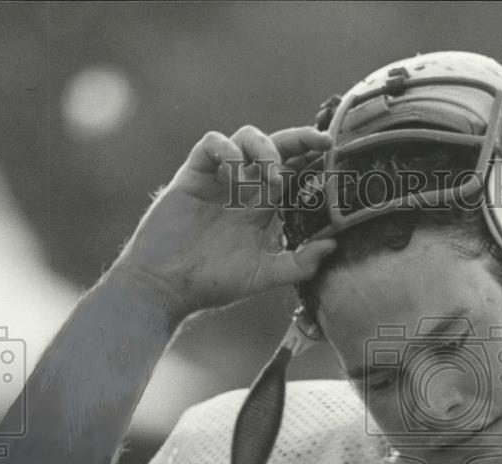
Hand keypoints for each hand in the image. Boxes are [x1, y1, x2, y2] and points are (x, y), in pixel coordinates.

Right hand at [113, 125, 335, 315]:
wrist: (168, 287)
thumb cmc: (213, 283)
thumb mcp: (264, 275)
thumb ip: (299, 264)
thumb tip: (333, 245)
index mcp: (262, 209)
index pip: (293, 174)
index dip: (312, 160)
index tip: (334, 153)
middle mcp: (243, 189)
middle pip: (275, 148)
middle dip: (299, 139)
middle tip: (320, 142)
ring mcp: (218, 179)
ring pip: (245, 138)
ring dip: (265, 148)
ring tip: (271, 176)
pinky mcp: (193, 175)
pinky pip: (212, 143)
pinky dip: (228, 150)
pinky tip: (237, 173)